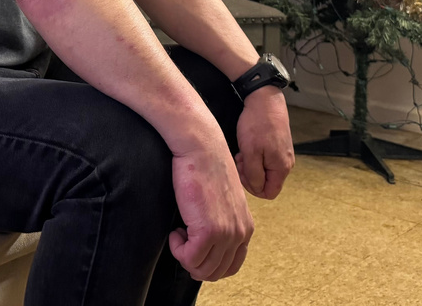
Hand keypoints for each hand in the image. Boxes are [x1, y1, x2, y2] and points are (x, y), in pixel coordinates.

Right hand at [168, 139, 254, 280]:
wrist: (201, 149)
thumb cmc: (206, 169)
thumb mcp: (223, 201)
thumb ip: (223, 222)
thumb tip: (206, 243)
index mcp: (245, 227)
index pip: (231, 266)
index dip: (209, 263)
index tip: (194, 248)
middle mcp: (239, 234)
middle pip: (215, 272)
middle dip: (195, 262)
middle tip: (183, 242)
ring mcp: (226, 234)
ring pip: (202, 270)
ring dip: (185, 255)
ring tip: (180, 233)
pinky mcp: (208, 231)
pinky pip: (189, 258)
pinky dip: (178, 249)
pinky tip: (176, 231)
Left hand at [234, 86, 294, 198]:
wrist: (265, 99)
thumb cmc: (258, 124)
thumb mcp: (251, 153)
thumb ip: (254, 175)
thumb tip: (257, 188)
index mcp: (281, 168)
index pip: (269, 193)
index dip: (253, 188)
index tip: (242, 173)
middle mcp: (285, 162)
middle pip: (266, 181)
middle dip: (249, 175)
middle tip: (239, 160)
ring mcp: (282, 153)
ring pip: (264, 169)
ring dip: (250, 165)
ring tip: (242, 151)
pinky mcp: (278, 144)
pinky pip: (265, 158)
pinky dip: (254, 155)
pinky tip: (247, 145)